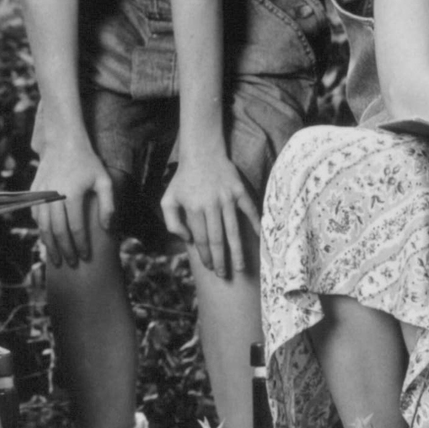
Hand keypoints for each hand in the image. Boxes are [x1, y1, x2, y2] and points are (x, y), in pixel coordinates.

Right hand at [33, 136, 115, 268]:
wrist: (63, 142)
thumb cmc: (88, 162)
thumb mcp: (104, 180)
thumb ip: (108, 205)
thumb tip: (108, 229)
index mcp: (73, 194)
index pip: (76, 228)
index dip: (81, 245)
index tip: (86, 257)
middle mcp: (55, 195)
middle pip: (58, 231)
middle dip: (65, 250)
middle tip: (72, 264)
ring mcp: (42, 193)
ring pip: (43, 226)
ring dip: (49, 245)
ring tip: (56, 259)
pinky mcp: (34, 191)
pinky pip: (35, 215)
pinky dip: (40, 230)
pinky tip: (47, 239)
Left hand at [159, 147, 259, 280]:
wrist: (202, 152)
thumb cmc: (184, 179)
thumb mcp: (168, 199)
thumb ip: (172, 223)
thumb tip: (188, 240)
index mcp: (193, 209)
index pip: (200, 239)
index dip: (205, 256)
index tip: (210, 267)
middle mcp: (211, 205)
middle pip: (217, 239)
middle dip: (221, 260)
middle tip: (224, 275)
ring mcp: (227, 198)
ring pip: (233, 230)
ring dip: (237, 251)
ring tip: (241, 268)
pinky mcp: (240, 191)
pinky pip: (250, 210)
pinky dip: (255, 224)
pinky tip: (260, 238)